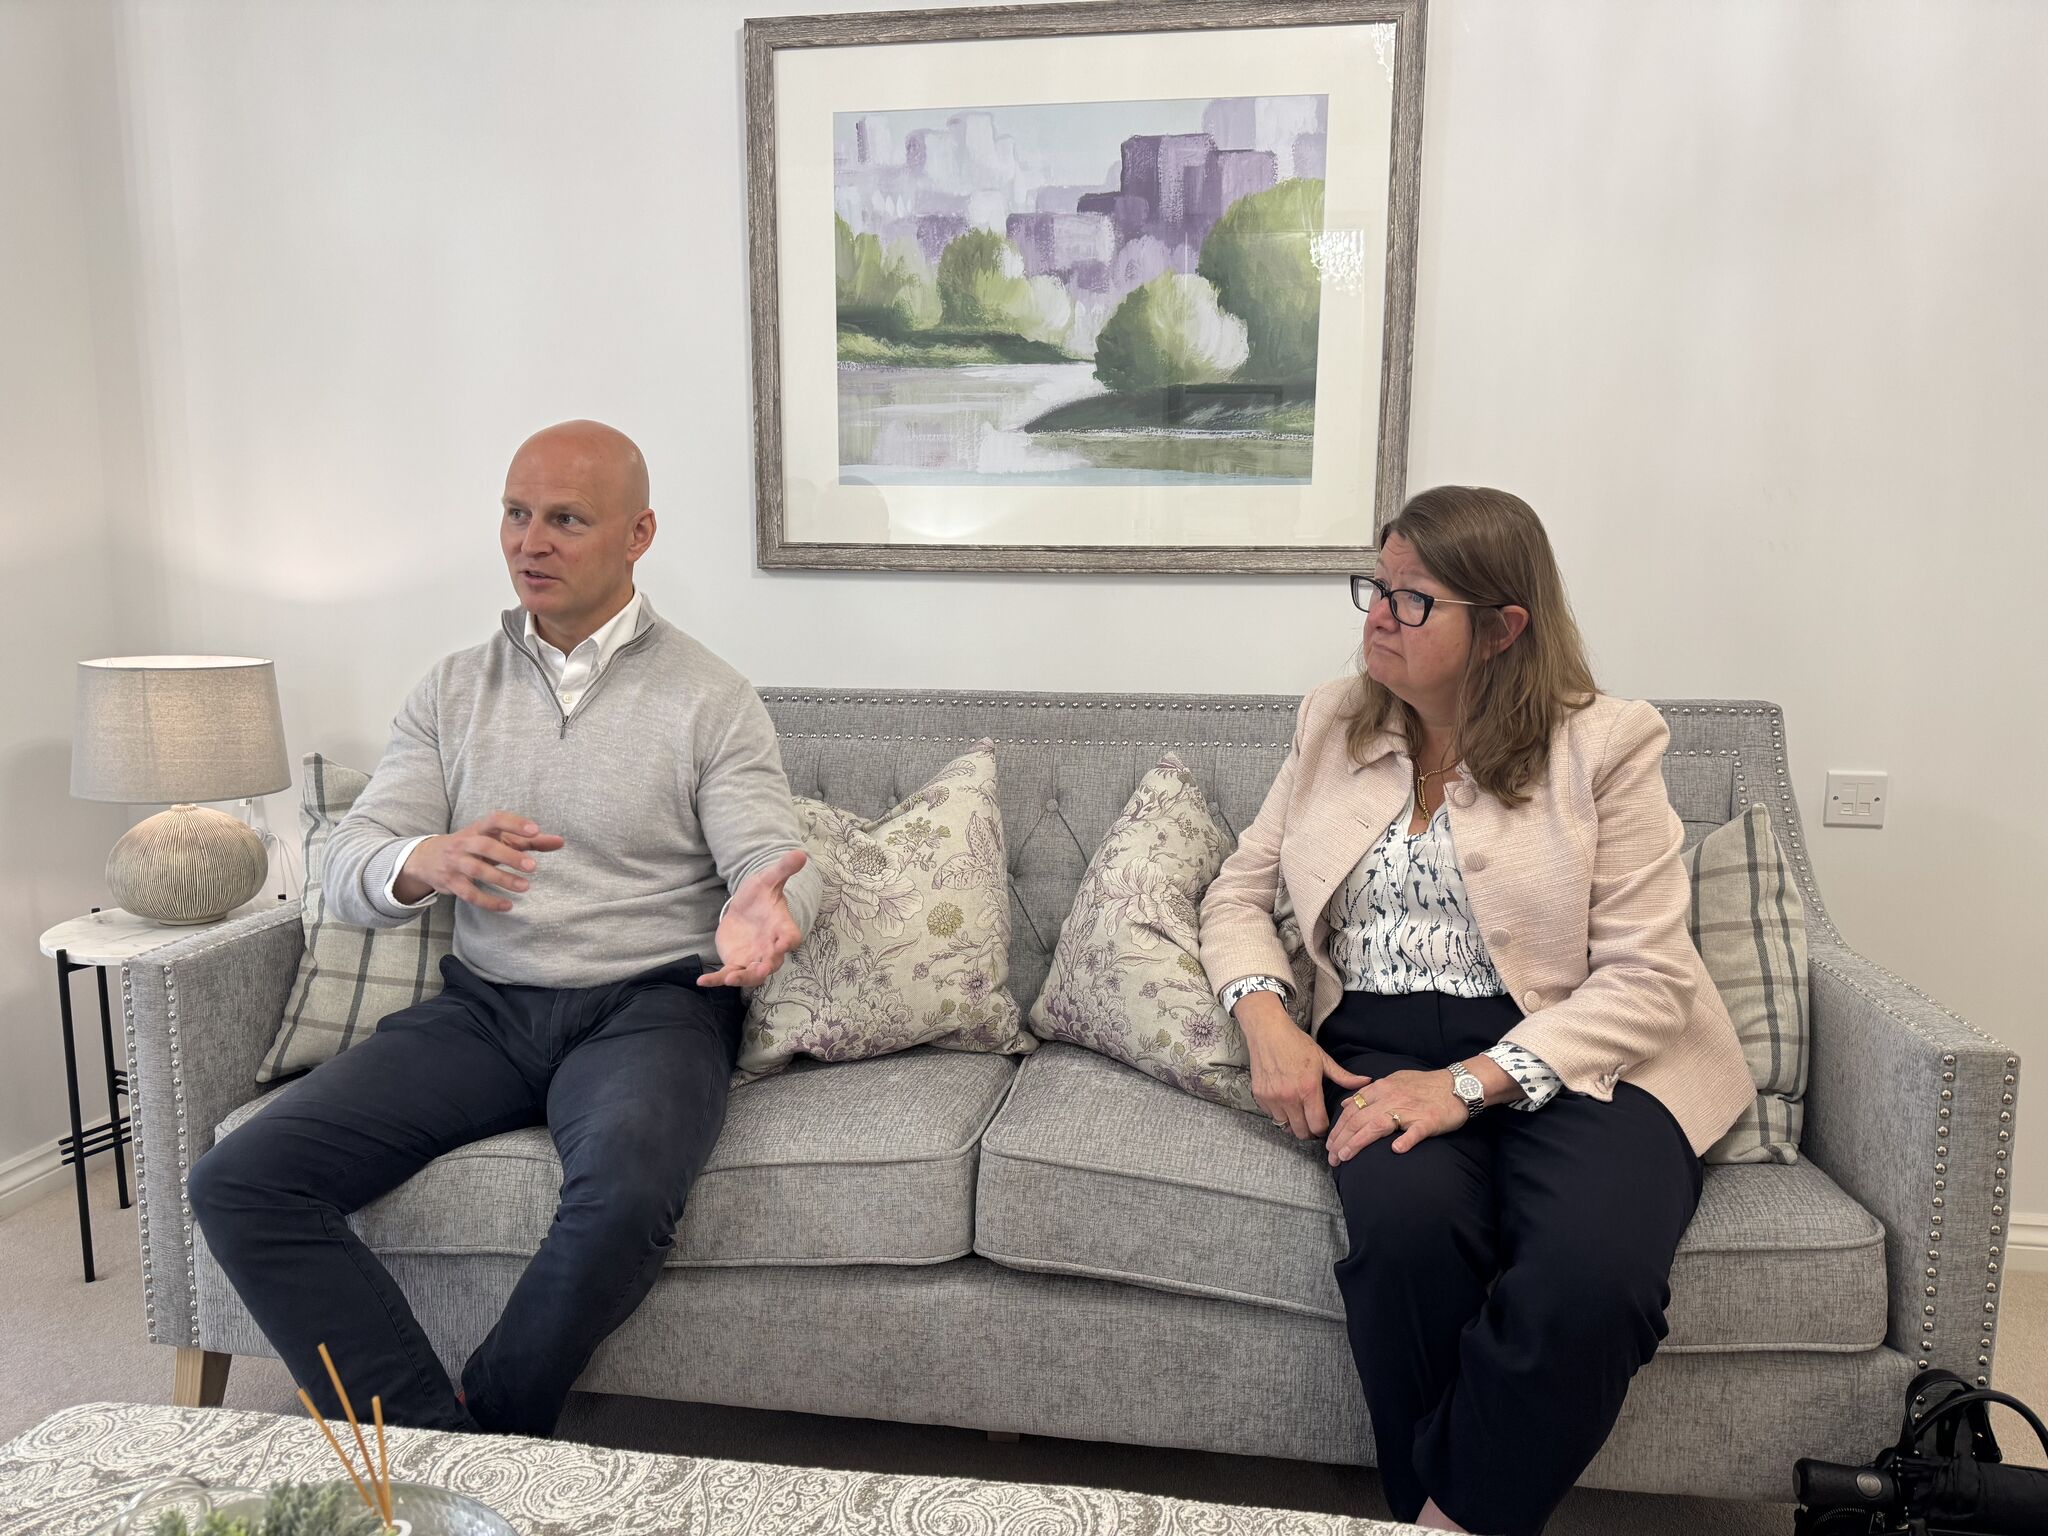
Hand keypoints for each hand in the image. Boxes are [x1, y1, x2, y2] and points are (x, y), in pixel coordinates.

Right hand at [395, 813, 564, 911]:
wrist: (427, 858)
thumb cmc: (473, 846)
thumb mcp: (496, 839)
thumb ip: (528, 840)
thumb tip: (560, 842)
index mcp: (478, 829)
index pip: (495, 819)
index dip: (514, 823)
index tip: (535, 830)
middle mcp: (465, 843)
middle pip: (486, 847)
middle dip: (509, 856)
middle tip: (533, 867)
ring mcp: (455, 863)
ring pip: (477, 871)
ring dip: (501, 879)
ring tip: (525, 887)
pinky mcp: (451, 883)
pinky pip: (469, 893)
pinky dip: (488, 901)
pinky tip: (508, 906)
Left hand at [700, 849, 808, 988]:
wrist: (744, 909)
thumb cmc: (760, 896)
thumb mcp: (768, 879)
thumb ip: (783, 869)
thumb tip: (800, 853)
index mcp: (782, 928)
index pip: (791, 937)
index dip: (788, 941)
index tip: (784, 944)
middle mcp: (770, 948)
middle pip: (773, 963)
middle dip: (766, 967)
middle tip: (760, 969)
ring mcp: (753, 959)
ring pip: (751, 975)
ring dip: (743, 979)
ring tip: (730, 979)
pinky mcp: (735, 964)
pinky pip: (727, 975)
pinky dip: (716, 980)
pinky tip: (702, 980)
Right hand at [1236, 993, 1369, 1139]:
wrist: (1267, 1031)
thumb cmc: (1296, 1043)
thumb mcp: (1323, 1059)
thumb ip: (1344, 1076)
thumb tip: (1367, 1081)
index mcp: (1309, 1088)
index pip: (1318, 1125)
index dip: (1323, 1129)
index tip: (1324, 1125)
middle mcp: (1289, 1096)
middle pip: (1301, 1132)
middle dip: (1309, 1131)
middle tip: (1312, 1124)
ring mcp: (1272, 1097)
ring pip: (1285, 1126)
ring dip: (1293, 1123)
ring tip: (1299, 1114)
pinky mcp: (1260, 1096)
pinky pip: (1272, 1115)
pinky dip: (1279, 1113)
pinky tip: (1285, 1102)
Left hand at [1326, 1068, 1467, 1162]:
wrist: (1458, 1084)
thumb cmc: (1426, 1085)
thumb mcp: (1393, 1081)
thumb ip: (1369, 1093)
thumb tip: (1346, 1103)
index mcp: (1382, 1088)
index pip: (1352, 1109)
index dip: (1338, 1128)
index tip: (1329, 1144)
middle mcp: (1392, 1098)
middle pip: (1359, 1119)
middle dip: (1341, 1140)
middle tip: (1332, 1158)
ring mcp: (1410, 1110)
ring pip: (1377, 1125)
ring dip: (1358, 1142)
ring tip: (1345, 1157)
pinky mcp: (1429, 1121)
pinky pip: (1415, 1132)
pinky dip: (1405, 1140)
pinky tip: (1395, 1150)